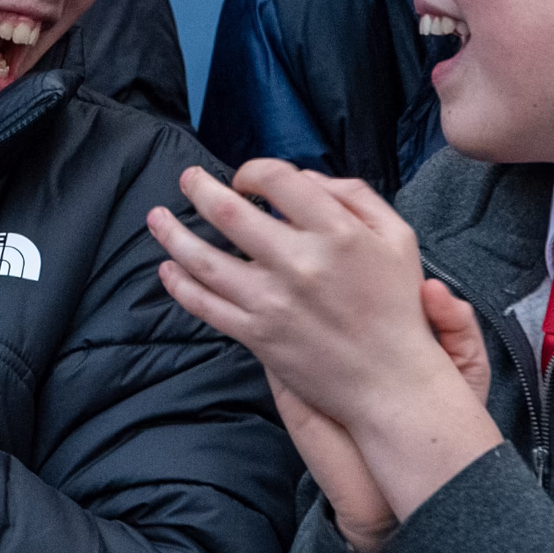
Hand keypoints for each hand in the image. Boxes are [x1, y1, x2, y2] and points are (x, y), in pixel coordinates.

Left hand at [149, 160, 501, 520]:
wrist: (390, 381)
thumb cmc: (397, 306)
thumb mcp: (397, 237)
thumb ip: (355, 197)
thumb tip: (305, 180)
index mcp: (335, 232)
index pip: (277, 180)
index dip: (254, 171)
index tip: (248, 180)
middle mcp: (298, 263)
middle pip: (229, 213)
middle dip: (200, 189)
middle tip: (187, 179)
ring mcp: (272, 302)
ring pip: (204, 260)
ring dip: (173, 234)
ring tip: (156, 217)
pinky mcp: (257, 336)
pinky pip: (206, 306)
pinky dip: (179, 285)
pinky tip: (167, 269)